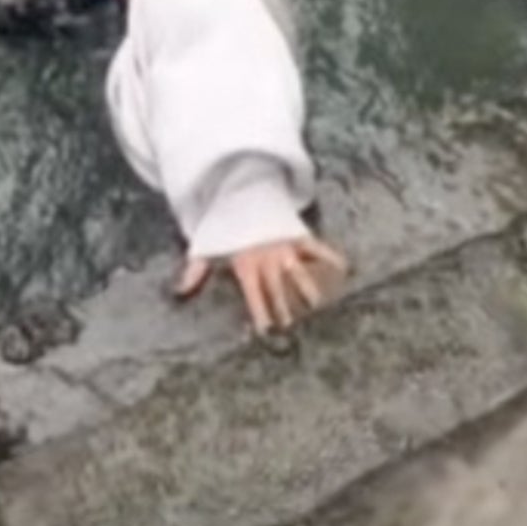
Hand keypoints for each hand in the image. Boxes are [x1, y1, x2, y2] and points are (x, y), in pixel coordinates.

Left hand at [176, 235, 348, 335]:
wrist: (241, 194)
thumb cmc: (225, 227)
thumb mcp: (207, 246)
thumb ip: (196, 270)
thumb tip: (180, 291)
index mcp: (246, 263)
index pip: (254, 294)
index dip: (260, 312)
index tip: (266, 331)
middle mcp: (267, 258)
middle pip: (279, 289)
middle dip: (286, 309)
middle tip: (293, 329)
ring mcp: (285, 247)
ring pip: (301, 272)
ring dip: (310, 290)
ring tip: (320, 307)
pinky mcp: (299, 236)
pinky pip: (319, 249)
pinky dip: (332, 258)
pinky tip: (346, 270)